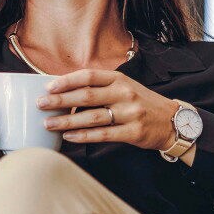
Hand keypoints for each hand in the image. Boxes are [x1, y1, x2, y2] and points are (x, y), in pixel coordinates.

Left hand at [38, 69, 179, 150]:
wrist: (172, 121)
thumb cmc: (141, 103)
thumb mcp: (125, 87)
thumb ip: (101, 87)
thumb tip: (66, 91)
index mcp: (120, 79)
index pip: (89, 76)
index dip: (67, 81)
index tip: (48, 87)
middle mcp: (125, 93)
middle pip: (86, 96)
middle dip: (60, 100)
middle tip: (41, 105)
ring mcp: (130, 113)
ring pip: (92, 117)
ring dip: (67, 121)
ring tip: (48, 124)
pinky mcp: (133, 132)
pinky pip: (103, 134)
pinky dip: (83, 136)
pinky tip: (69, 137)